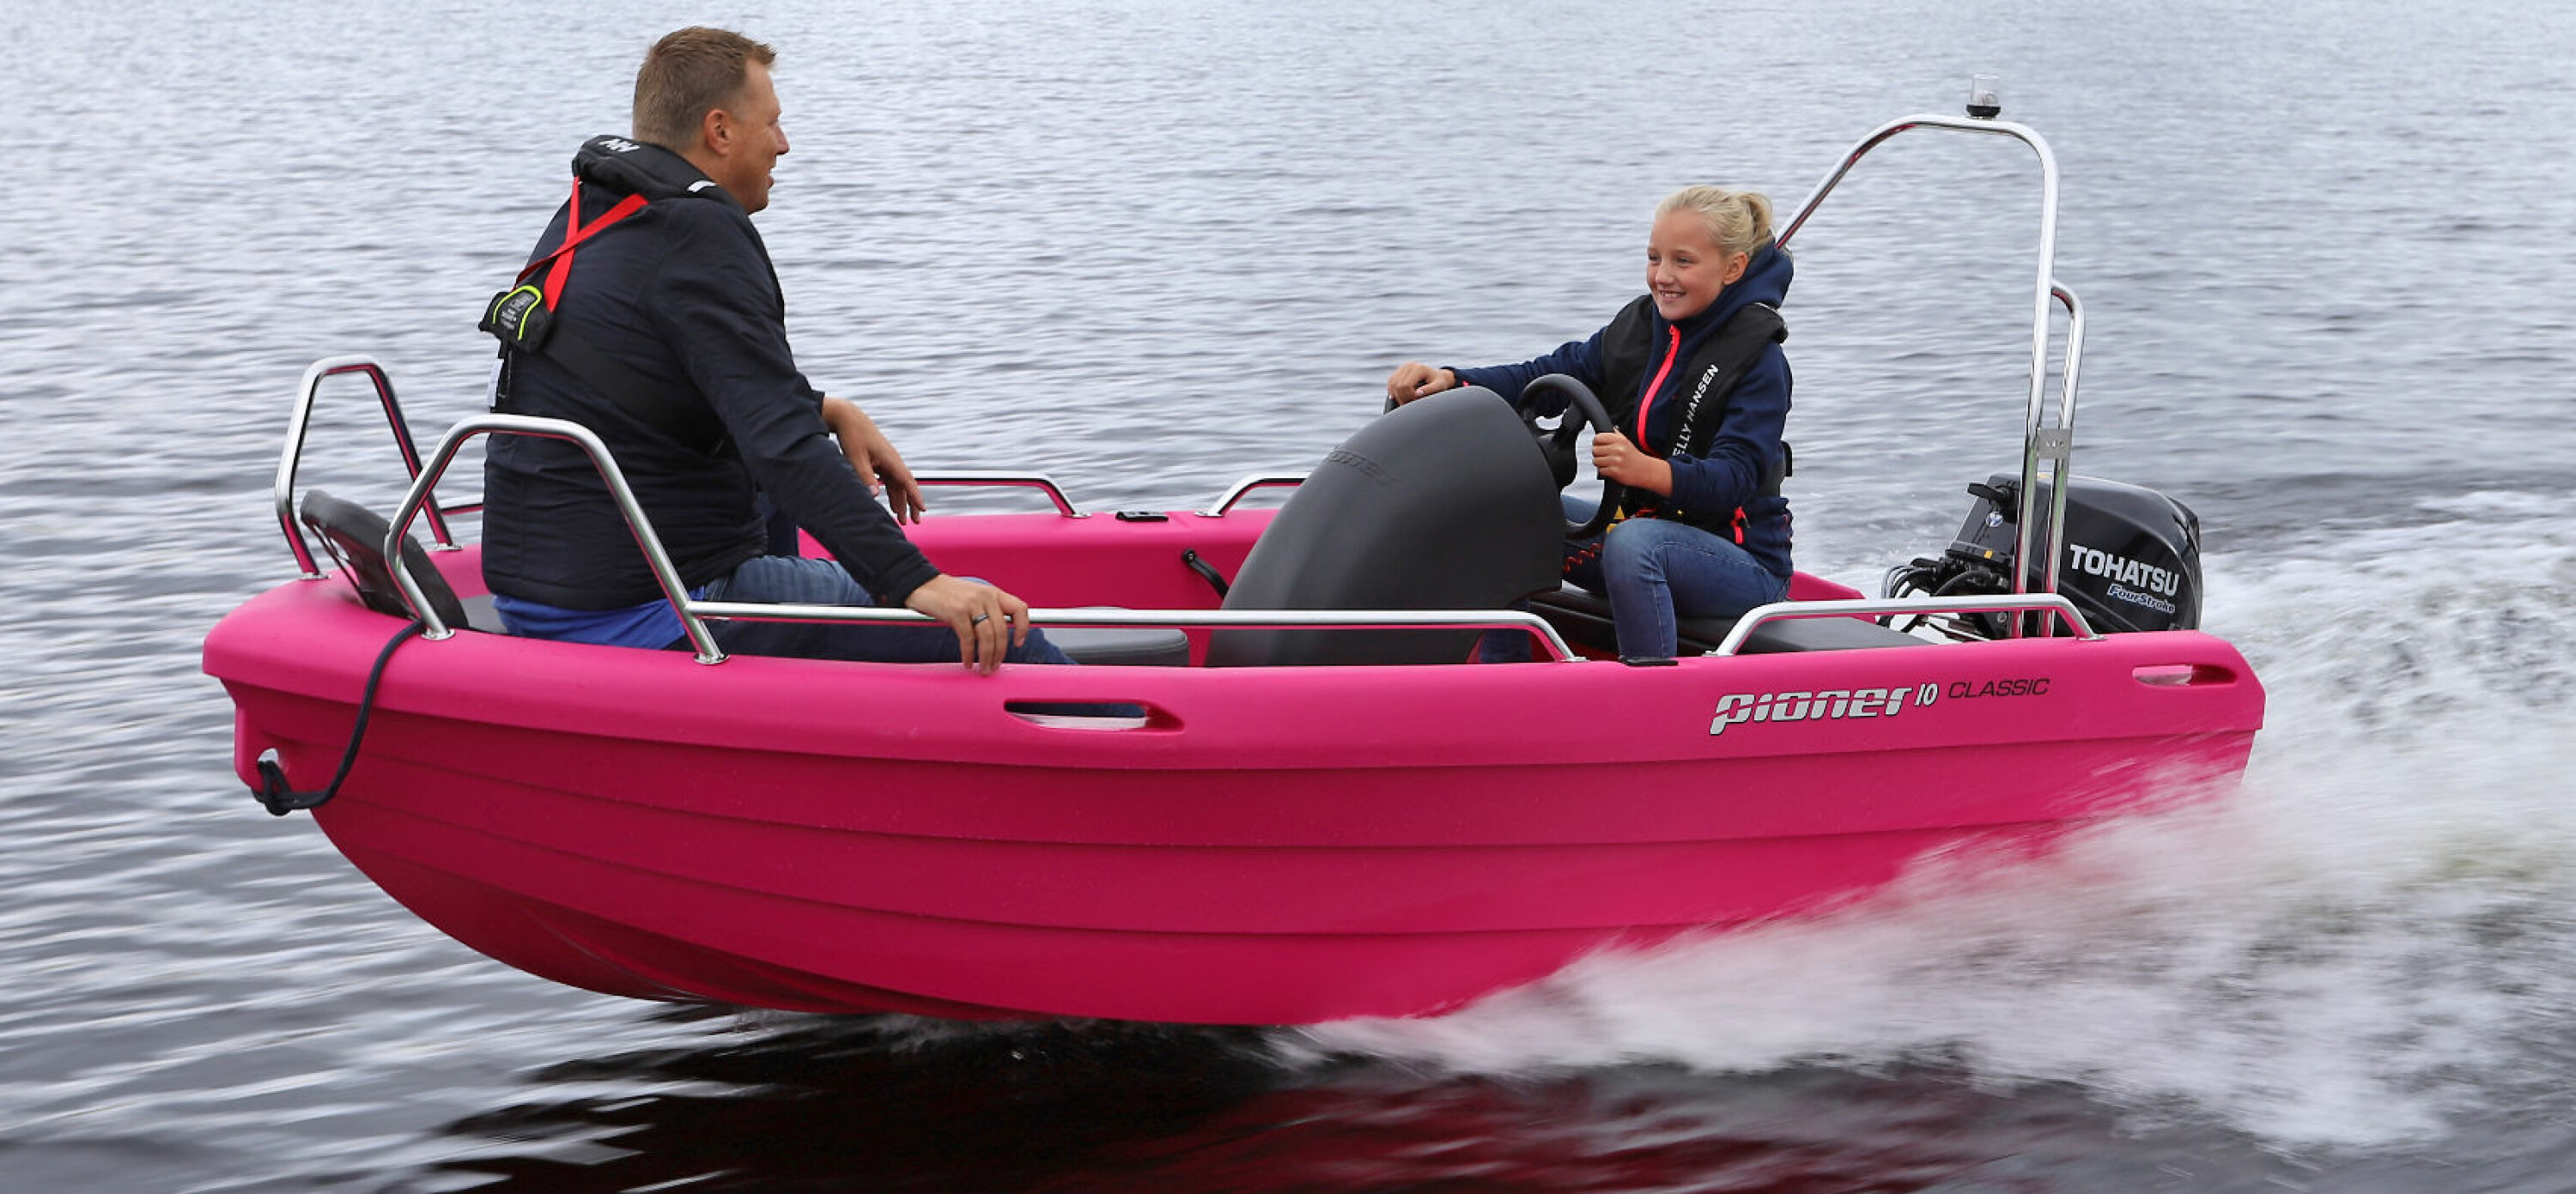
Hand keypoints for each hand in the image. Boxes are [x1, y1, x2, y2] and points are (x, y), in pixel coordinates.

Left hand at [821, 397, 926, 522]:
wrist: (848, 418)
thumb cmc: (853, 436)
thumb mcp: (856, 458)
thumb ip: (865, 477)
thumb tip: (874, 496)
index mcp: (890, 459)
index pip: (907, 481)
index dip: (915, 496)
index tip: (923, 509)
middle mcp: (892, 460)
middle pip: (906, 485)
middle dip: (911, 504)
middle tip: (915, 521)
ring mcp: (887, 461)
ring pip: (897, 484)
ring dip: (900, 501)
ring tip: (901, 519)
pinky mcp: (881, 461)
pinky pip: (890, 480)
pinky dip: (892, 493)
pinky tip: (891, 504)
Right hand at [903, 574, 1029, 674]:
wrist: (921, 584)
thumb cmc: (947, 595)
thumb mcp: (974, 598)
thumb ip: (988, 611)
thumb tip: (998, 639)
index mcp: (993, 593)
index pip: (1019, 608)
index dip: (1023, 628)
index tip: (1018, 643)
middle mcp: (985, 596)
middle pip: (1001, 630)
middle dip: (1000, 653)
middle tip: (994, 666)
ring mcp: (971, 603)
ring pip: (987, 636)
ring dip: (987, 657)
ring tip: (984, 669)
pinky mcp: (956, 611)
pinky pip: (968, 639)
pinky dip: (969, 654)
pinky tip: (967, 662)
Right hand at [1384, 362, 1457, 405]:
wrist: (1437, 376)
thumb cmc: (1440, 382)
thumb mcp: (1439, 386)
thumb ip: (1429, 390)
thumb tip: (1417, 393)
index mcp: (1419, 368)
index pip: (1406, 385)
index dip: (1408, 396)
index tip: (1415, 401)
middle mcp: (1409, 365)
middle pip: (1398, 385)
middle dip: (1402, 397)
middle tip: (1409, 404)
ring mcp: (1403, 367)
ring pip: (1392, 384)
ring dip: (1396, 395)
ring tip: (1405, 402)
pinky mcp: (1399, 370)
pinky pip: (1391, 382)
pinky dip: (1392, 391)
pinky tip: (1398, 397)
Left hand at [1591, 431, 1672, 495]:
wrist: (1645, 470)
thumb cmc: (1634, 457)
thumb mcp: (1626, 441)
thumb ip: (1615, 435)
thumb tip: (1605, 428)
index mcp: (1619, 440)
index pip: (1598, 438)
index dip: (1597, 442)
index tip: (1600, 445)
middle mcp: (1618, 449)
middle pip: (1595, 450)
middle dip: (1598, 454)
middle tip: (1605, 456)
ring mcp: (1616, 461)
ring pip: (1596, 461)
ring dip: (1600, 463)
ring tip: (1608, 463)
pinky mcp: (1615, 472)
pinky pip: (1601, 470)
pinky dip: (1604, 471)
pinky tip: (1612, 469)